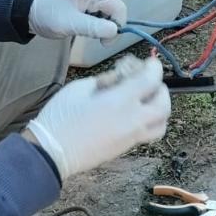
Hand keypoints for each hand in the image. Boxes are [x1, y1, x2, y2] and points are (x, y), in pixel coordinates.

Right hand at [25, 55, 170, 180]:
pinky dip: (149, 122)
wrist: (51, 152)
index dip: (154, 68)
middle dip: (160, 89)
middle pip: (164, 105)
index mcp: (120, 101)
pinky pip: (148, 135)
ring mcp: (131, 138)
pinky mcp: (125, 149)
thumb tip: (120, 78)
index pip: (151, 80)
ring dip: (159, 110)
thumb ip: (106, 80)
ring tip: (145, 101)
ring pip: (161, 125)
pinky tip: (132, 115)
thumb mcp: (80, 88)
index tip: (149, 63)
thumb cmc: (61, 117)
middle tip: (148, 82)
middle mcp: (132, 121)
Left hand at [28, 0, 126, 43]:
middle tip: (96, 39)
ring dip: (102, 24)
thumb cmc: (49, 15)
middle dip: (110, 25)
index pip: (119, 8)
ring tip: (86, 30)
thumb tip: (115, 31)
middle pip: (116, 9)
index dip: (118, 26)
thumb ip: (93, 27)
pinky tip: (84, 25)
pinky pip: (100, 11)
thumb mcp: (70, 24)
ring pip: (109, 11)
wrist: (30, 10)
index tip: (104, 42)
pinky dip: (96, 21)